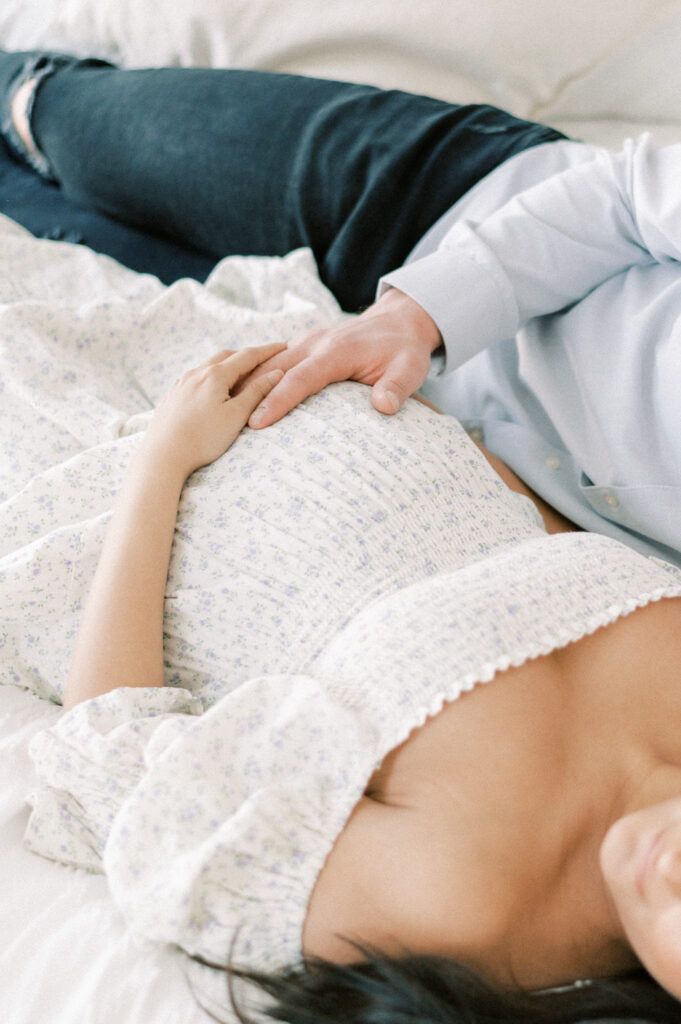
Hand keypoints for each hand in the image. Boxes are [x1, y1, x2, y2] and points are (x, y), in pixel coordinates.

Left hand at [142, 343, 286, 477]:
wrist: (162, 456)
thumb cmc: (202, 439)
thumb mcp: (236, 416)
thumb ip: (257, 392)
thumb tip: (275, 374)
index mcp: (215, 375)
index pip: (247, 356)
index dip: (267, 351)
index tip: (282, 346)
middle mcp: (196, 374)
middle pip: (225, 356)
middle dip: (246, 355)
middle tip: (262, 358)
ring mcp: (181, 384)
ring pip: (207, 366)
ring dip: (226, 364)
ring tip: (238, 373)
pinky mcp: (171, 397)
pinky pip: (194, 378)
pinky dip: (210, 377)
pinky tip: (210, 389)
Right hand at [239, 288, 442, 428]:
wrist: (400, 320)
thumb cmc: (404, 351)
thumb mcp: (411, 369)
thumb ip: (396, 388)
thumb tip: (383, 407)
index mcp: (336, 351)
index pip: (300, 378)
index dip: (278, 401)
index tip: (256, 423)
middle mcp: (314, 343)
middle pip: (272, 370)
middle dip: (247, 395)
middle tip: (222, 424)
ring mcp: (305, 343)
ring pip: (266, 364)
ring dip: (243, 386)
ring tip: (218, 413)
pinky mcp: (302, 347)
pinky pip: (271, 362)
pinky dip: (252, 377)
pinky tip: (234, 397)